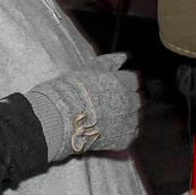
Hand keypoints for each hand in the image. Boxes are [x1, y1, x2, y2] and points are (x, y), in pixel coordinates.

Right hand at [25, 55, 139, 156]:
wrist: (58, 119)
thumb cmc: (69, 92)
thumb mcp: (87, 71)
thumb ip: (108, 62)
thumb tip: (124, 57)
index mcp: (124, 82)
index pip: (134, 80)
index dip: (123, 83)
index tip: (111, 88)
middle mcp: (131, 100)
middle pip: (137, 98)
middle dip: (126, 99)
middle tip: (107, 104)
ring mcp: (130, 120)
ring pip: (136, 115)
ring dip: (126, 115)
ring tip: (106, 118)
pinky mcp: (126, 137)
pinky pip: (131, 132)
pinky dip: (123, 131)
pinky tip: (107, 129)